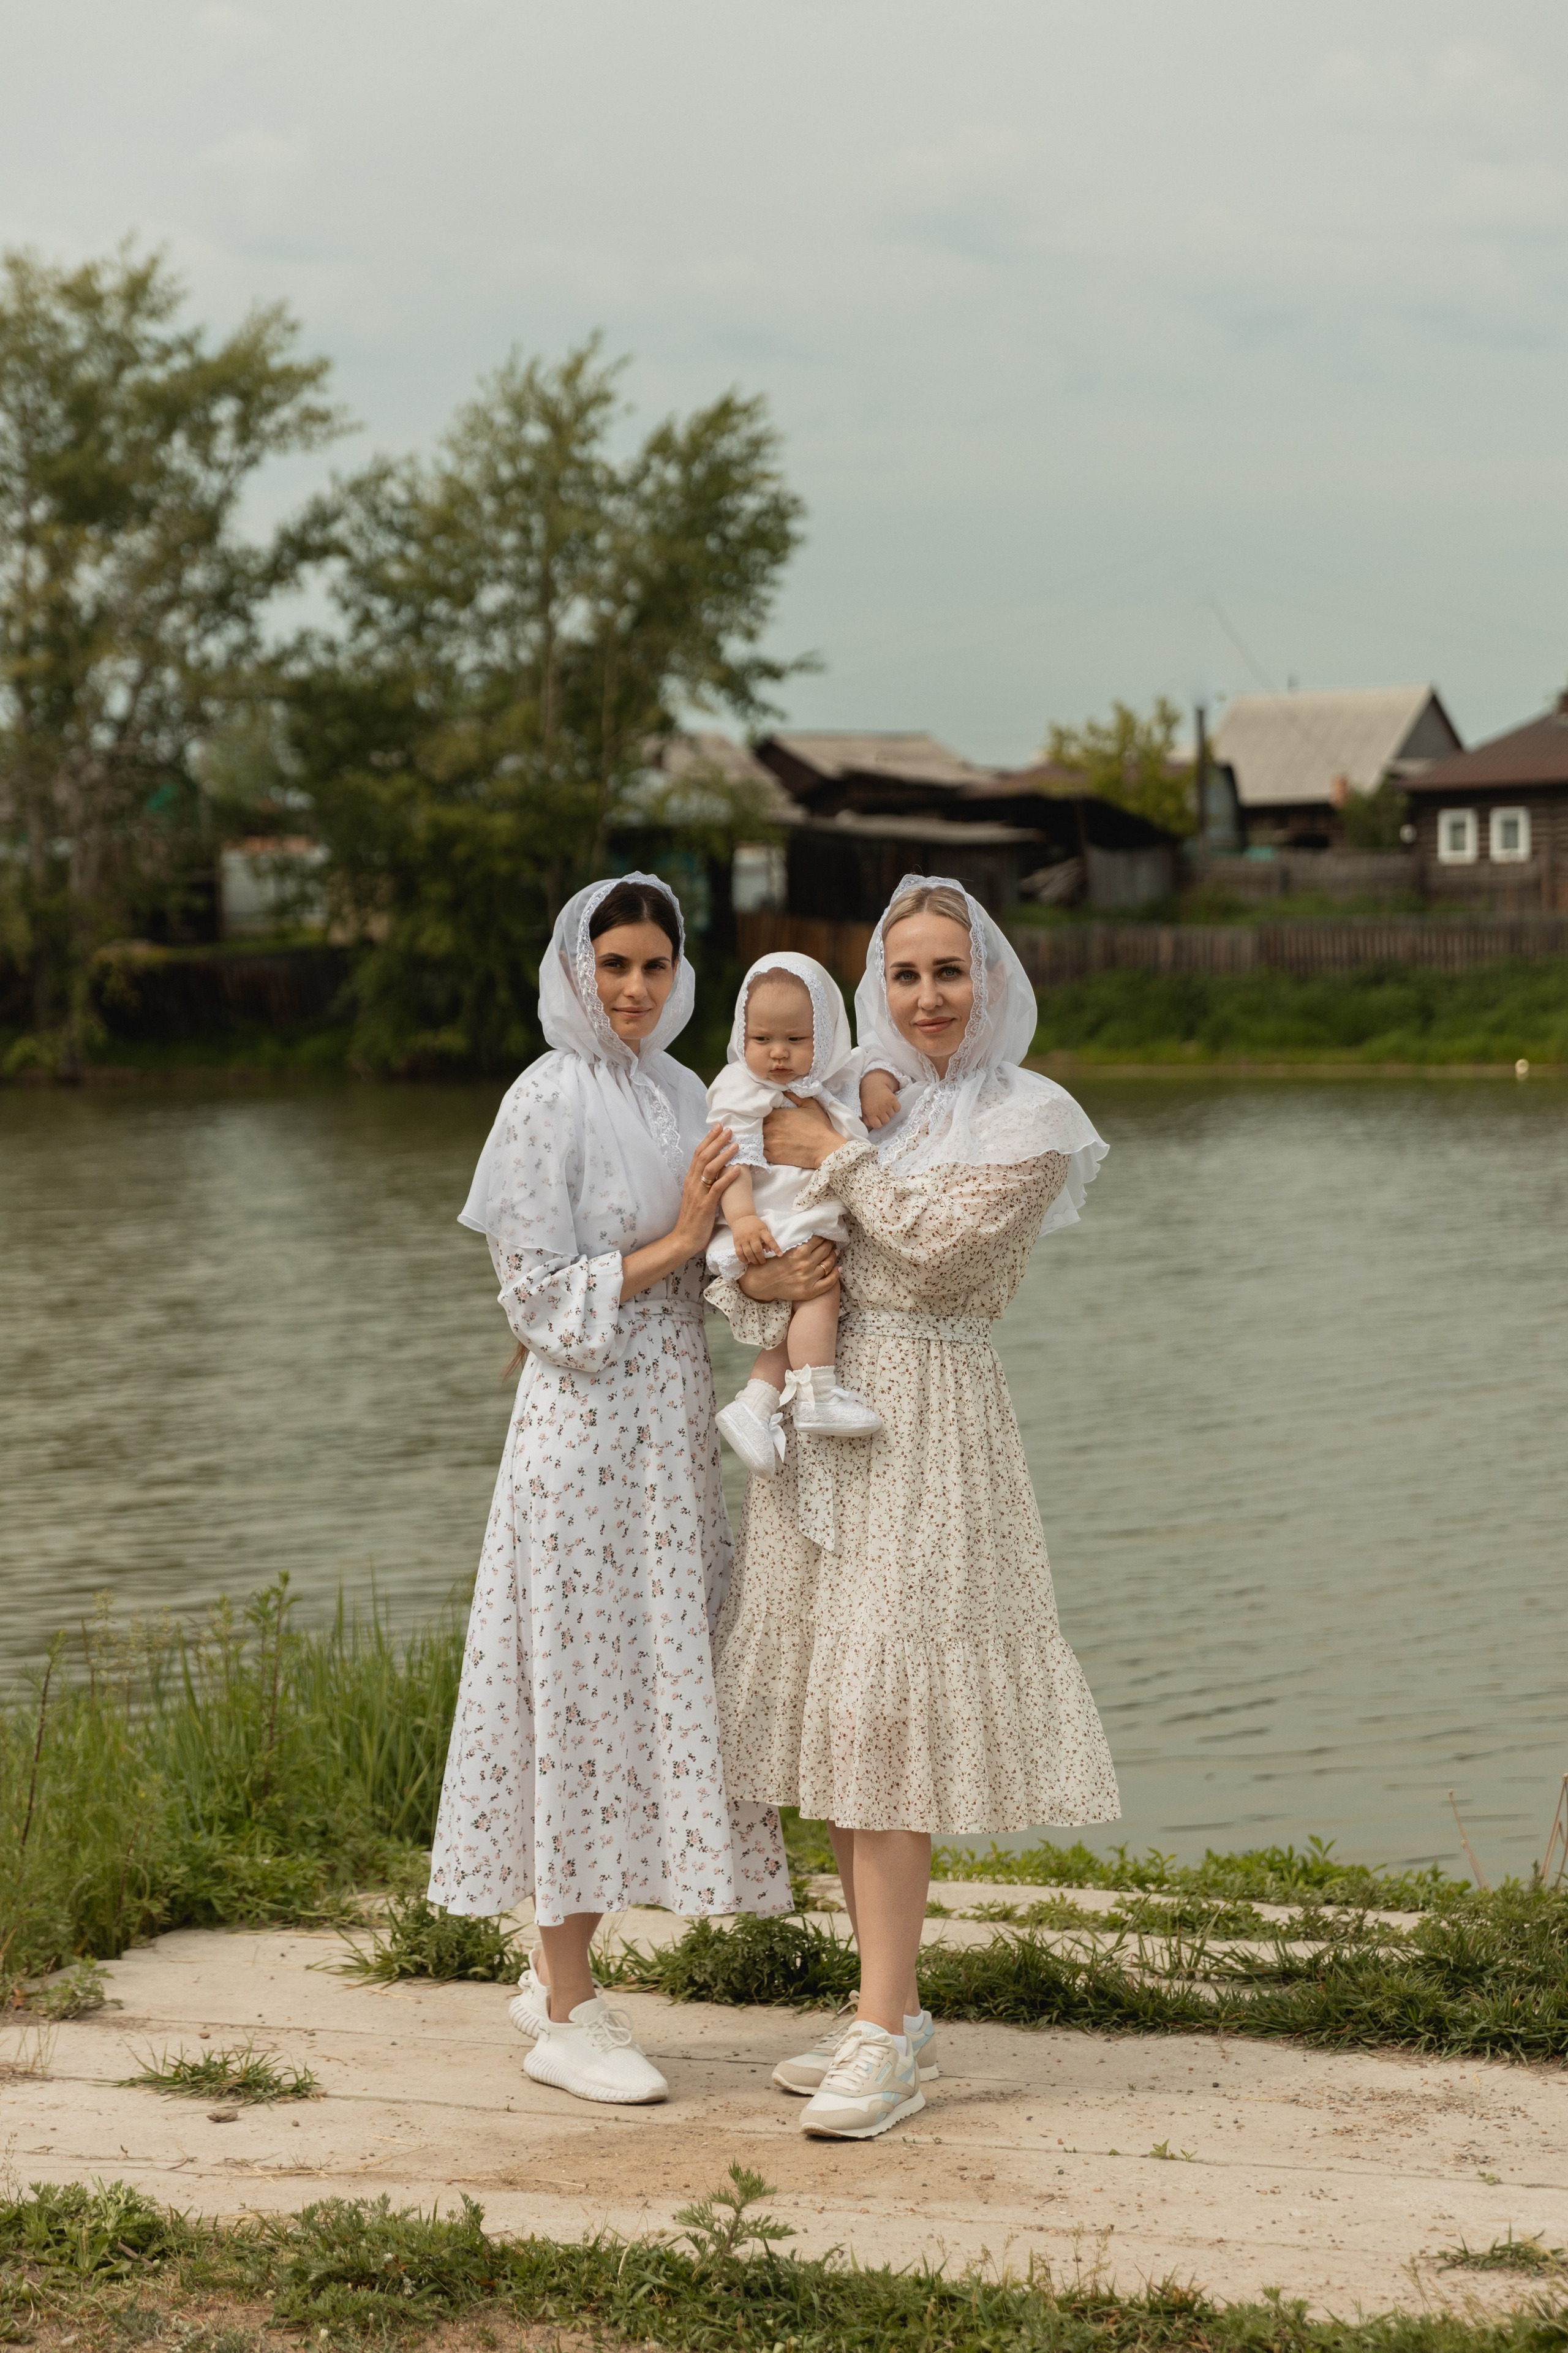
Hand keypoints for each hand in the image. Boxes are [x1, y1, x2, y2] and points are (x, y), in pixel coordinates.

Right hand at [673, 1125, 740, 1253]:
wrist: (684, 1238)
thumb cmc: (693, 1218)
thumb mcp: (697, 1195)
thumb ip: (703, 1182)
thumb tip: (716, 1170)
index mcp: (690, 1180)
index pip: (698, 1154)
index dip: (708, 1139)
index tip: (718, 1127)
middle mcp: (692, 1183)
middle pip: (703, 1157)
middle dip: (716, 1141)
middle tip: (728, 1130)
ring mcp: (698, 1194)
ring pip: (710, 1169)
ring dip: (723, 1155)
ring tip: (736, 1145)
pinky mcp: (706, 1205)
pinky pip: (717, 1188)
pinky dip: (728, 1177)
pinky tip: (738, 1169)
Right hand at [731, 1213, 780, 1267]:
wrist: (741, 1218)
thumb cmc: (755, 1225)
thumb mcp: (763, 1228)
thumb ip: (767, 1239)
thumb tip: (769, 1251)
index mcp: (761, 1231)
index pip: (770, 1240)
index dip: (776, 1248)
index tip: (780, 1255)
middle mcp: (752, 1235)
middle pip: (757, 1250)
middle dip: (761, 1258)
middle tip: (763, 1261)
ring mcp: (743, 1239)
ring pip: (748, 1253)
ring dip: (753, 1260)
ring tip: (756, 1262)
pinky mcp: (736, 1242)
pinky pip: (739, 1253)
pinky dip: (743, 1259)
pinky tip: (747, 1261)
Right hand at [737, 1236, 839, 1302]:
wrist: (762, 1283)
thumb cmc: (770, 1264)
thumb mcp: (783, 1249)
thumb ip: (798, 1244)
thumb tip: (814, 1237)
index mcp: (799, 1252)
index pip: (818, 1240)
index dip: (824, 1237)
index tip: (826, 1236)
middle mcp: (806, 1264)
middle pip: (825, 1250)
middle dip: (830, 1245)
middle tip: (832, 1243)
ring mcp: (809, 1278)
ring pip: (828, 1264)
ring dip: (833, 1256)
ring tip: (835, 1252)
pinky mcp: (810, 1291)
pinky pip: (828, 1282)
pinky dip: (835, 1274)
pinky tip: (838, 1269)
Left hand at [762, 1098, 839, 1169]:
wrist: (825, 1148)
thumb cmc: (820, 1127)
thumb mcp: (810, 1105)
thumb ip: (794, 1096)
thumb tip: (783, 1090)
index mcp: (779, 1115)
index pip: (762, 1112)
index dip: (763, 1114)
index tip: (768, 1117)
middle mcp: (772, 1128)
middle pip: (757, 1125)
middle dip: (761, 1125)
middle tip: (767, 1127)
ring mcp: (772, 1143)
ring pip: (757, 1138)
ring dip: (759, 1137)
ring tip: (765, 1137)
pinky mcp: (774, 1156)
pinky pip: (760, 1151)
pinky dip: (761, 1149)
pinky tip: (766, 1147)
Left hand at [859, 1068, 901, 1130]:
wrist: (874, 1084)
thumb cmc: (868, 1098)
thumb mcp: (863, 1109)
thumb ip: (866, 1119)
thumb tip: (871, 1127)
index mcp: (870, 1113)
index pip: (877, 1126)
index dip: (878, 1123)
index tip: (877, 1119)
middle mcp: (879, 1110)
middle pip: (886, 1121)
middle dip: (884, 1117)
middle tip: (880, 1111)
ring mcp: (887, 1105)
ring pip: (892, 1115)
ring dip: (889, 1112)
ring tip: (884, 1105)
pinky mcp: (893, 1100)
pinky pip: (897, 1109)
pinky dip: (895, 1107)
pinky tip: (890, 1103)